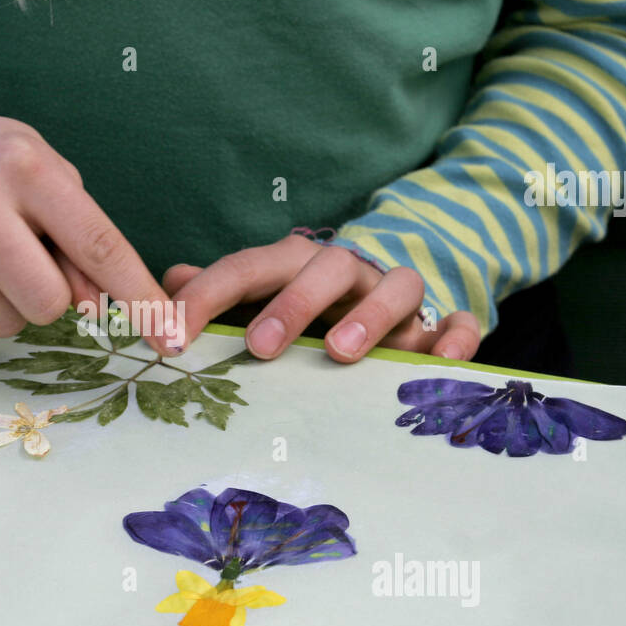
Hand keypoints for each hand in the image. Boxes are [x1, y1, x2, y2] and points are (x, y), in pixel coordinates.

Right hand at [0, 102, 172, 353]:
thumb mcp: (39, 175)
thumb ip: (79, 238)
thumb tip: (99, 309)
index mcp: (23, 165)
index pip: (99, 246)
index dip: (141, 299)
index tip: (171, 338)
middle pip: (50, 305)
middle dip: (45, 295)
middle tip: (14, 260)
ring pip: (2, 326)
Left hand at [162, 235, 480, 362]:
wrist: (388, 287)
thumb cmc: (309, 301)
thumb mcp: (262, 292)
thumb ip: (220, 292)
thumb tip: (168, 280)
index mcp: (292, 264)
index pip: (244, 269)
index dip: (206, 298)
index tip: (172, 337)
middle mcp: (346, 271)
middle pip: (323, 270)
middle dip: (291, 304)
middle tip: (260, 347)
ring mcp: (397, 293)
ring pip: (396, 286)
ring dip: (370, 315)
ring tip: (340, 353)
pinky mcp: (440, 322)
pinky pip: (457, 322)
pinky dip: (456, 337)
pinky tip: (444, 361)